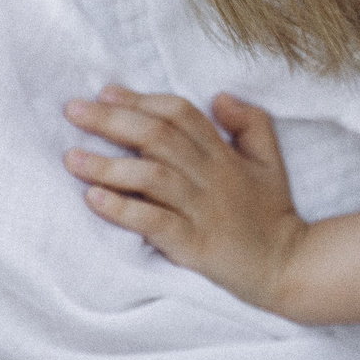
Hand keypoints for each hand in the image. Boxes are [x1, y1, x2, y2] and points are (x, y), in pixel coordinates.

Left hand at [62, 88, 305, 309]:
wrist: (288, 267)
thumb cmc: (272, 214)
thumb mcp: (271, 160)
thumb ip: (251, 123)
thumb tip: (220, 96)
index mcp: (224, 155)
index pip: (180, 114)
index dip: (141, 100)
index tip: (105, 92)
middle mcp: (211, 176)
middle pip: (157, 137)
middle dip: (111, 121)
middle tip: (72, 112)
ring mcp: (202, 210)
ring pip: (151, 177)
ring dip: (108, 165)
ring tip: (71, 158)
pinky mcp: (194, 243)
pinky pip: (153, 221)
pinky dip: (122, 209)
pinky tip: (93, 199)